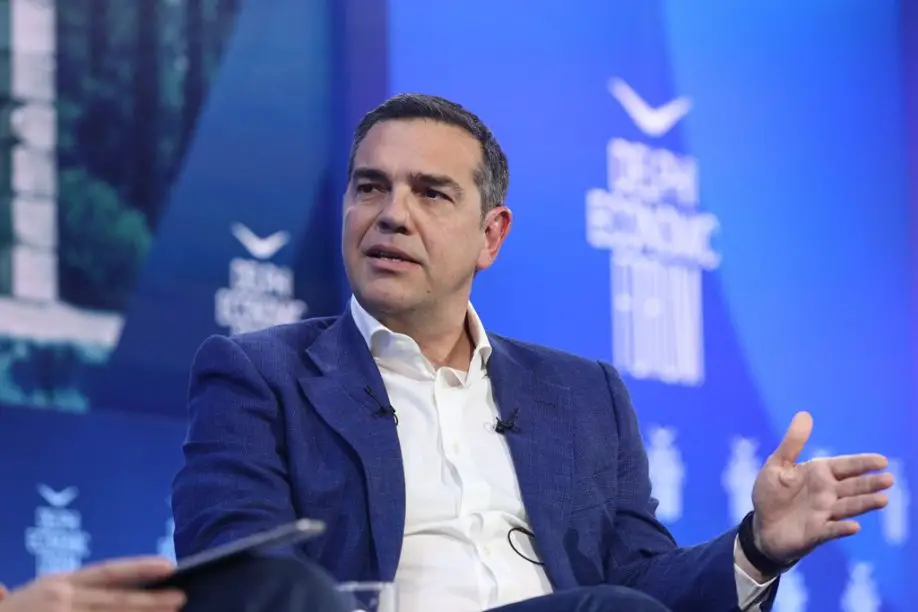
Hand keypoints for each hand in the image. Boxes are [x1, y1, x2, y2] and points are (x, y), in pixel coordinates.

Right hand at [0, 557, 184, 611]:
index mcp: (59, 582)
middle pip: (115, 601)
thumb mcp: (35, 594)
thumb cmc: (11, 611)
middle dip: (150, 600)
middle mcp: (63, 599)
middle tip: (180, 598)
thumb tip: (108, 589)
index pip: (108, 572)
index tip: (169, 566)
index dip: (139, 568)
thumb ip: (68, 592)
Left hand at [750, 411, 892, 564]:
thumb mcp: (777, 465)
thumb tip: (805, 414)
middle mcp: (827, 493)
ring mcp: (824, 513)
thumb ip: (792, 443)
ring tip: (882, 500)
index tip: (882, 461)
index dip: (863, 463)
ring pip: (849, 507)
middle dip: (870, 483)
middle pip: (853, 486)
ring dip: (864, 504)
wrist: (760, 527)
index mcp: (819, 473)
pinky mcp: (816, 532)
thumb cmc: (770, 493)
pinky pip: (831, 530)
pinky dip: (842, 528)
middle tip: (888, 479)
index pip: (846, 466)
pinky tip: (854, 526)